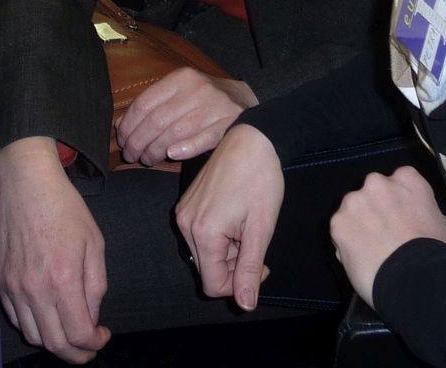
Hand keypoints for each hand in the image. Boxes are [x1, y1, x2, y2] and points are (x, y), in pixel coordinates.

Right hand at [0, 137, 110, 362]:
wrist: (25, 182)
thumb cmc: (63, 206)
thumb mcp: (94, 241)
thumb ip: (95, 284)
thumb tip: (91, 316)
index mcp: (62, 278)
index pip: (78, 334)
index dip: (94, 344)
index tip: (103, 336)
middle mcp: (33, 288)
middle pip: (54, 344)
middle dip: (76, 354)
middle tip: (88, 346)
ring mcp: (12, 286)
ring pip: (33, 335)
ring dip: (54, 341)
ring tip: (69, 331)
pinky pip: (14, 317)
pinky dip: (33, 325)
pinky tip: (46, 313)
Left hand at [114, 69, 256, 166]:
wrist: (243, 99)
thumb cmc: (203, 99)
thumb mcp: (179, 92)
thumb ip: (152, 104)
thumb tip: (120, 125)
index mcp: (181, 78)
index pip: (145, 103)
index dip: (129, 125)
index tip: (122, 139)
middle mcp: (198, 89)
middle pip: (157, 121)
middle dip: (138, 142)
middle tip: (131, 155)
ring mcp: (215, 106)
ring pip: (176, 133)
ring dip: (155, 150)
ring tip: (147, 159)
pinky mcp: (230, 123)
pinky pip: (204, 139)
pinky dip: (186, 148)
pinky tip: (172, 155)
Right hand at [174, 123, 282, 310]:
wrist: (252, 141)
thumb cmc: (260, 181)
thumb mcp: (261, 230)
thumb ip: (249, 269)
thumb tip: (244, 304)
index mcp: (203, 233)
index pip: (213, 285)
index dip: (239, 284)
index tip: (261, 265)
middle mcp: (186, 224)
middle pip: (207, 269)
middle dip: (233, 265)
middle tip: (256, 242)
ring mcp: (184, 212)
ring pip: (204, 253)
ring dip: (227, 250)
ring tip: (246, 226)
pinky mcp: (186, 203)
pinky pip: (200, 235)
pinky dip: (219, 235)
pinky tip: (236, 216)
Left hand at [329, 166, 445, 305]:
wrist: (415, 281)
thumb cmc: (438, 255)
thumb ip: (430, 216)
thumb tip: (424, 223)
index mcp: (408, 179)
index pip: (400, 181)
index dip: (401, 202)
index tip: (404, 218)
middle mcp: (377, 183)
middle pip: (373, 192)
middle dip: (377, 209)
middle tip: (388, 235)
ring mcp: (355, 202)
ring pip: (354, 210)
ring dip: (360, 224)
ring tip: (374, 250)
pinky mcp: (338, 223)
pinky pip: (341, 231)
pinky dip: (348, 243)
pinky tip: (363, 259)